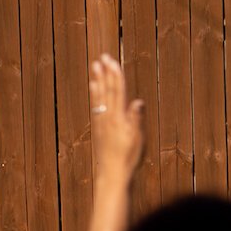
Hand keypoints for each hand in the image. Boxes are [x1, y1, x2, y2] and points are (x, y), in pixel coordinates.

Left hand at [89, 55, 144, 175]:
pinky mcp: (98, 128)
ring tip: (95, 67)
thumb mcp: (137, 139)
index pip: (118, 92)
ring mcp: (101, 122)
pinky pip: (95, 106)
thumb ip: (135, 119)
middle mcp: (108, 117)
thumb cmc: (128, 157)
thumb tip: (137, 101)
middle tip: (102, 58)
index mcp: (119, 118)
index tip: (112, 61)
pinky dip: (94, 94)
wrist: (112, 173)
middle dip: (106, 73)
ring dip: (97, 80)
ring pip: (99, 97)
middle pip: (107, 91)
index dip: (115, 76)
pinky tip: (93, 88)